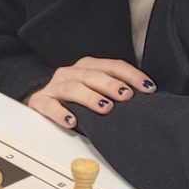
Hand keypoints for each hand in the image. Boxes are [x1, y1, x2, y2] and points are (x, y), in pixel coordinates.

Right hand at [26, 57, 155, 131]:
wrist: (42, 104)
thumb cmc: (75, 100)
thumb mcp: (96, 92)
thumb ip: (115, 93)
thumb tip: (144, 101)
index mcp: (87, 67)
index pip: (112, 66)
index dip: (131, 75)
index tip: (147, 87)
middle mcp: (70, 73)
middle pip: (91, 75)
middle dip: (111, 85)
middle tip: (126, 96)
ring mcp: (54, 86)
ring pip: (72, 87)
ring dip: (90, 97)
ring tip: (104, 107)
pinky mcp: (40, 101)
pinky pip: (49, 105)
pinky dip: (60, 113)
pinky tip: (71, 121)